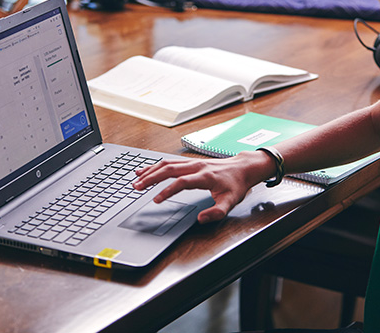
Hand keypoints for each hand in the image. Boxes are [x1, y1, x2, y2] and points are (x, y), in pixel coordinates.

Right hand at [133, 151, 270, 223]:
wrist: (242, 168)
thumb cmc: (236, 185)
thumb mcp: (230, 202)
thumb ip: (216, 212)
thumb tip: (200, 219)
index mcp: (205, 176)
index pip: (181, 182)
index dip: (167, 190)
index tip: (155, 200)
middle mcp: (196, 167)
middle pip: (169, 169)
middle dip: (151, 178)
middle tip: (137, 187)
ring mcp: (192, 163)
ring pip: (167, 163)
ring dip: (150, 171)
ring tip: (136, 179)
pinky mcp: (190, 162)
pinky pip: (169, 161)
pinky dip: (155, 165)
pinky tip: (145, 169)